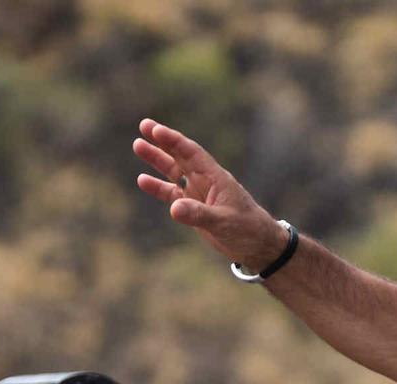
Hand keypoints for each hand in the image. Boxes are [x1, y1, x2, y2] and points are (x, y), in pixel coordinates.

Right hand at [133, 118, 290, 272]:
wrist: (258, 245)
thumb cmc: (248, 229)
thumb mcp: (223, 222)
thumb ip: (198, 214)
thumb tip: (174, 208)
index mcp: (216, 178)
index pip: (192, 153)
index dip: (174, 141)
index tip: (156, 130)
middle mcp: (205, 181)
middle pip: (181, 156)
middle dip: (163, 142)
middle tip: (143, 125)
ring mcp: (199, 194)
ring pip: (174, 172)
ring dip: (157, 160)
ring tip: (138, 145)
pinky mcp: (194, 208)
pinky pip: (172, 194)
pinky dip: (158, 188)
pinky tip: (142, 180)